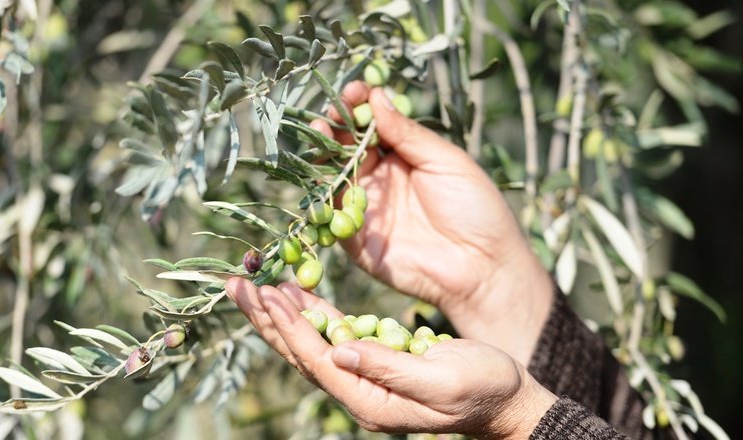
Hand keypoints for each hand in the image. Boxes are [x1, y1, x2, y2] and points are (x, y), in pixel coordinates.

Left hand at [225, 278, 556, 438]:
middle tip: (235, 284)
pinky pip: (332, 335)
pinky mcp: (372, 359)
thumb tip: (338, 351)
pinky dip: (311, 312)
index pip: (317, 360)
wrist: (506, 400)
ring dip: (280, 313)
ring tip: (252, 283)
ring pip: (309, 342)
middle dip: (266, 318)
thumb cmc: (483, 389)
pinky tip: (294, 292)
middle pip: (299, 352)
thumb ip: (389, 368)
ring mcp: (362, 377)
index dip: (290, 327)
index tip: (266, 294)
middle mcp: (357, 392)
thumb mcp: (441, 380)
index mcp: (369, 402)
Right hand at [311, 82, 552, 363]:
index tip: (352, 90)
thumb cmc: (476, 210)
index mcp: (406, 156)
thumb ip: (408, 133)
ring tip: (321, 133)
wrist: (482, 268)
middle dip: (335, 124)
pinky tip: (322, 173)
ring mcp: (366, 207)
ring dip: (323, 152)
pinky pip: (330, 213)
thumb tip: (376, 98)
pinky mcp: (354, 238)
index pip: (373, 124)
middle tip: (330, 112)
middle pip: (346, 145)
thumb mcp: (447, 161)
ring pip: (333, 174)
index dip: (360, 105)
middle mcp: (381, 179)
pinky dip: (322, 192)